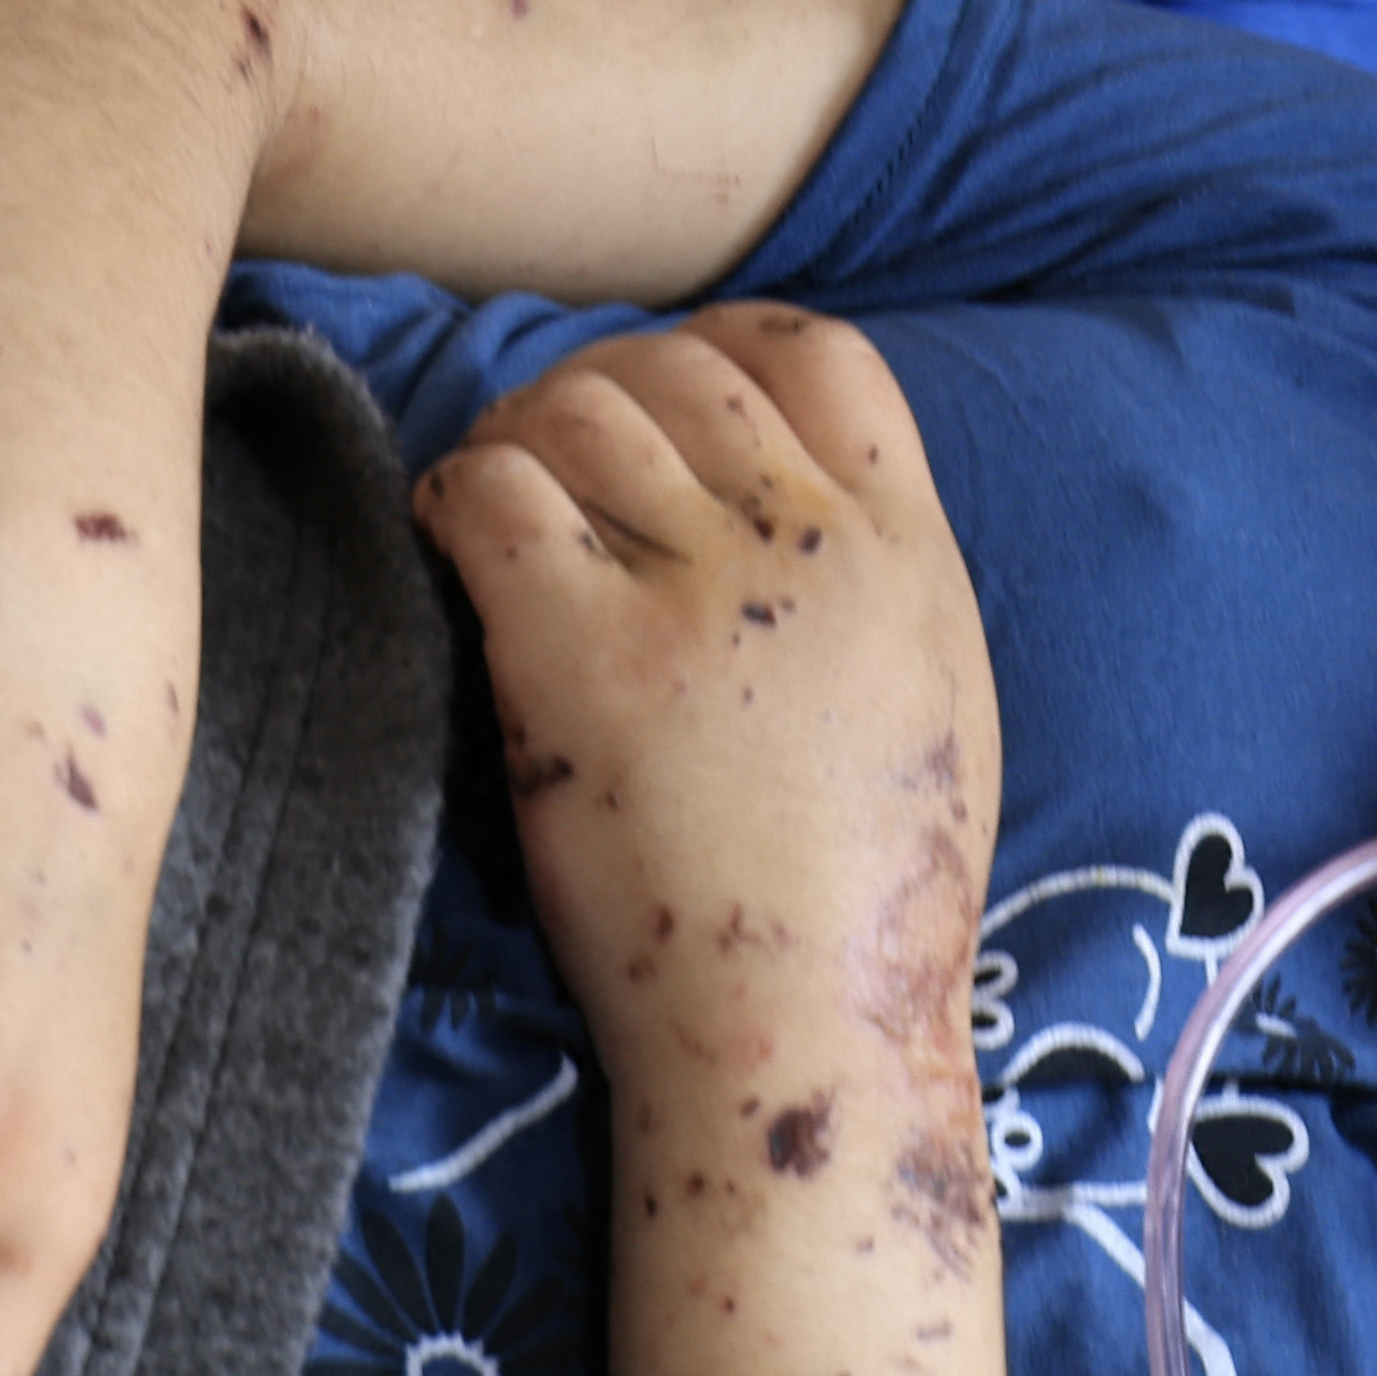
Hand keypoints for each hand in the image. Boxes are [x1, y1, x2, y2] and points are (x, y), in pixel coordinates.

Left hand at [412, 310, 1000, 1083]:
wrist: (812, 1026)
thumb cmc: (862, 902)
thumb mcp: (934, 698)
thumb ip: (874, 582)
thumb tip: (794, 506)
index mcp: (908, 548)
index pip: (817, 351)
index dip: (718, 348)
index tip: (657, 392)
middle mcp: (808, 541)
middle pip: (673, 373)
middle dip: (589, 394)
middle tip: (539, 462)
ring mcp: (698, 590)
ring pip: (572, 414)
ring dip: (511, 440)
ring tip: (488, 508)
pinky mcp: (583, 650)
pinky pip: (492, 495)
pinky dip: (451, 496)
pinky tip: (442, 542)